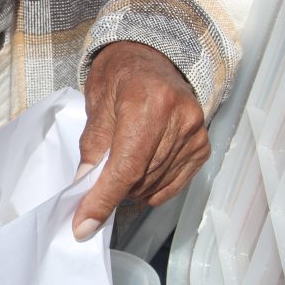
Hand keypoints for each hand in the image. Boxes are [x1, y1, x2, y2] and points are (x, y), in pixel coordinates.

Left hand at [72, 41, 210, 239]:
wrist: (150, 58)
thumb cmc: (118, 77)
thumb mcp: (96, 106)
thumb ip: (92, 150)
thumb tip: (84, 189)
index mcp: (149, 103)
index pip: (126, 167)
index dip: (103, 200)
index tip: (83, 226)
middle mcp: (180, 119)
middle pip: (141, 180)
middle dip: (111, 196)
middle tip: (91, 194)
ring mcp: (195, 134)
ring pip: (155, 186)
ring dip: (130, 191)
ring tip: (116, 174)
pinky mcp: (202, 147)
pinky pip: (173, 185)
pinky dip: (150, 189)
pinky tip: (138, 175)